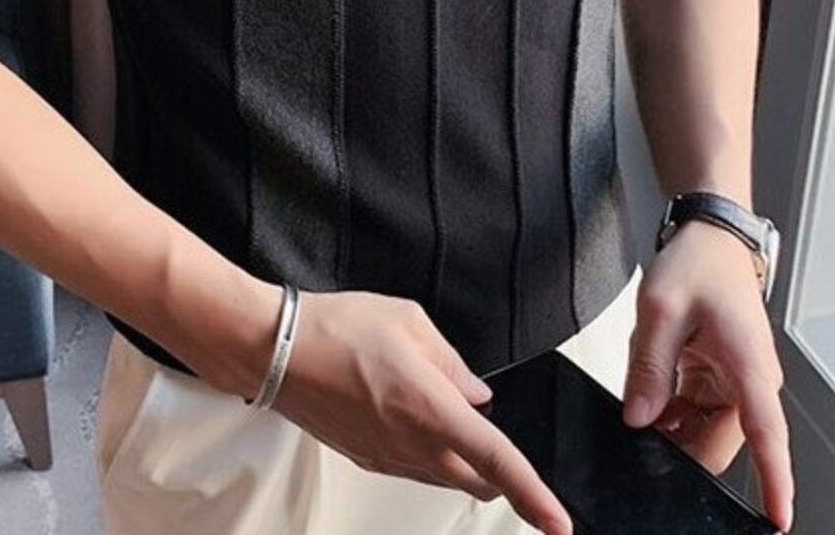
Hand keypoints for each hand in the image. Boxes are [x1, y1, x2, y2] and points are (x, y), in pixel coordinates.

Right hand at [268, 288, 574, 534]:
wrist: (274, 351)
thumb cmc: (337, 328)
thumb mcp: (409, 320)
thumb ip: (451, 360)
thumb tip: (476, 393)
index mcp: (431, 410)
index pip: (498, 462)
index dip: (534, 496)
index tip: (559, 523)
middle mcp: (412, 446)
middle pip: (475, 480)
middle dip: (501, 476)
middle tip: (512, 457)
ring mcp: (386, 458)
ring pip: (443, 477)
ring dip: (462, 462)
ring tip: (456, 421)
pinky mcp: (365, 458)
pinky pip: (413, 468)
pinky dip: (430, 454)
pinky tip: (420, 422)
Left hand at [622, 219, 794, 531]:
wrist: (710, 237)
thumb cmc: (698, 263)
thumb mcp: (661, 311)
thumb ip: (649, 368)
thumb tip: (639, 420)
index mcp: (749, 366)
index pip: (769, 436)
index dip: (775, 482)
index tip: (778, 520)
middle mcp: (751, 381)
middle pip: (719, 443)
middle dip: (681, 449)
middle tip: (642, 429)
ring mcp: (736, 381)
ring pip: (702, 430)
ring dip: (671, 423)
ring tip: (646, 386)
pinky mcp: (721, 377)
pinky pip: (694, 410)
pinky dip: (670, 408)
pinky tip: (650, 388)